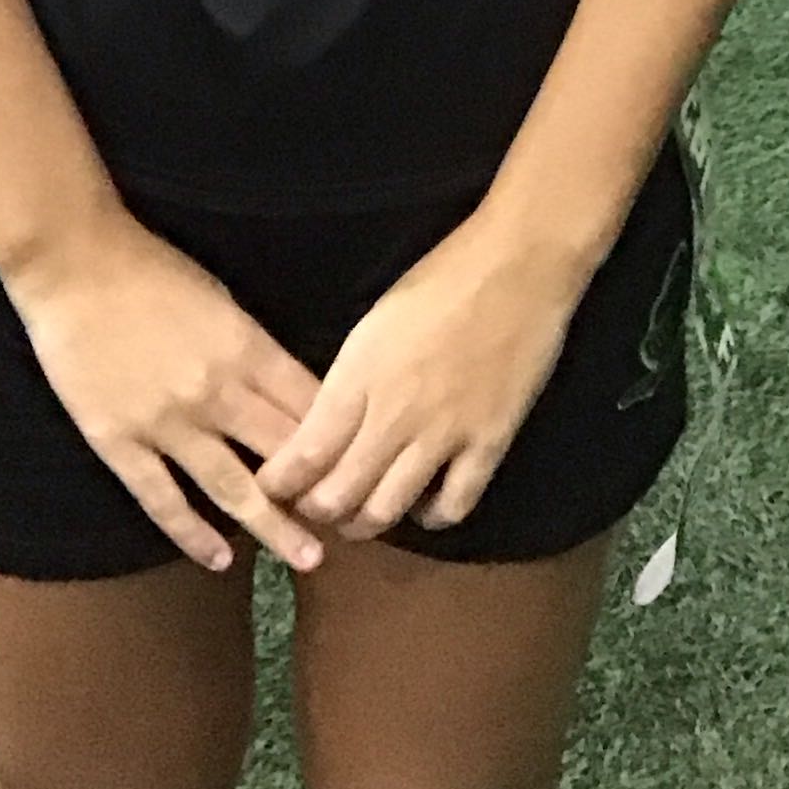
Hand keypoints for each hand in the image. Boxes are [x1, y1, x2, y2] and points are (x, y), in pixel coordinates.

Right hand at [8, 221, 328, 573]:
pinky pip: (163, 500)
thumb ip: (253, 349)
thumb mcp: (221, 297)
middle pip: (282, 452)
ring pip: (232, 489)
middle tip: (350, 521)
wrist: (74, 264)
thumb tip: (288, 390)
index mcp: (245, 347)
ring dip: (274, 527)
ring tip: (309, 557)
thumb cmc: (151, 269)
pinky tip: (220, 559)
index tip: (362, 466)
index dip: (340, 440)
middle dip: (320, 490)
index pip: (309, 405)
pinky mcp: (119, 442)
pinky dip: (193, 535)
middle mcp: (215, 392)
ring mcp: (166, 423)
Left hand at [256, 211, 585, 541]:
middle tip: (314, 508)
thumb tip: (326, 423)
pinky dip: (432, 517)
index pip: (305, 453)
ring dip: (365, 523)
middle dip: (316, 511)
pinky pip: (453, 506)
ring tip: (359, 518)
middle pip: (339, 494)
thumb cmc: (442, 277)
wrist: (517, 265)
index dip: (280, 485)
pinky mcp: (489, 442)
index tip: (271, 490)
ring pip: (389, 510)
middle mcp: (394, 414)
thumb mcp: (375, 321)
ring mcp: (444, 433)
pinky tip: (425, 507)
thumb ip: (350, 378)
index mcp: (359, 375)